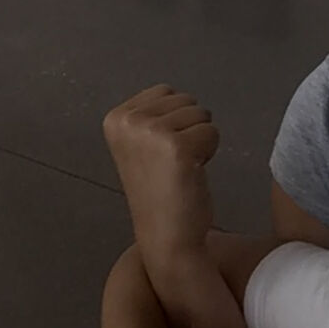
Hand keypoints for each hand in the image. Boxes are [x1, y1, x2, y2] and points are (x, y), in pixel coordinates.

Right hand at [103, 85, 217, 266]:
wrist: (167, 235)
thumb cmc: (160, 191)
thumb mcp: (141, 144)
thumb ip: (151, 117)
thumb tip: (175, 94)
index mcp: (115, 118)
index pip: (166, 92)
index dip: (174, 121)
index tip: (161, 152)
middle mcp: (128, 121)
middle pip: (186, 100)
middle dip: (189, 128)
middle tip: (173, 163)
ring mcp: (150, 132)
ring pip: (202, 114)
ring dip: (200, 140)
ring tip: (182, 168)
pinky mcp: (177, 147)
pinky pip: (212, 131)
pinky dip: (210, 152)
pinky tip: (192, 173)